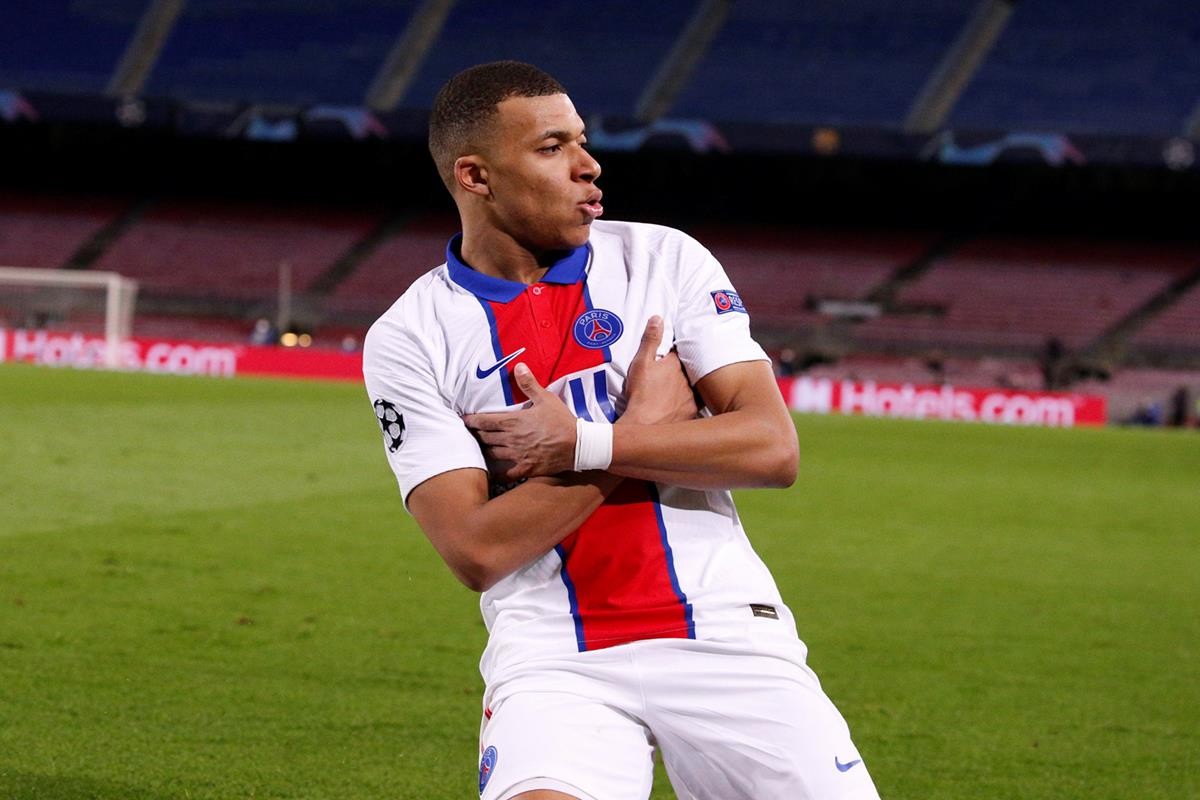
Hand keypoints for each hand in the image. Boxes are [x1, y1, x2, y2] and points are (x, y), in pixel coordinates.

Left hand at [464, 364, 576, 481]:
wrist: (578, 445)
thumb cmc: (562, 420)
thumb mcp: (546, 399)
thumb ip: (529, 384)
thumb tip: (518, 367)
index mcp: (513, 422)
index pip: (484, 421)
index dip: (471, 421)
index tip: (464, 420)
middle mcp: (511, 439)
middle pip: (485, 438)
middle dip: (476, 435)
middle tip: (470, 433)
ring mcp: (517, 456)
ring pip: (492, 454)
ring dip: (484, 450)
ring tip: (480, 448)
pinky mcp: (525, 469)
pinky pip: (505, 474)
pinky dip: (497, 473)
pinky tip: (493, 472)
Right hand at [621, 316, 699, 425]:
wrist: (644, 425)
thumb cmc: (640, 394)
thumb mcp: (641, 363)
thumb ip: (651, 340)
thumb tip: (658, 318)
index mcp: (675, 365)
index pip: (681, 352)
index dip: (677, 351)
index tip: (673, 352)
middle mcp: (688, 379)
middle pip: (691, 369)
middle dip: (686, 368)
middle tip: (675, 372)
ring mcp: (692, 396)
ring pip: (695, 386)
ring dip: (690, 385)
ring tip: (681, 388)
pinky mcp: (692, 412)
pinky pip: (696, 404)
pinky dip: (691, 402)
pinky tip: (685, 405)